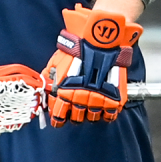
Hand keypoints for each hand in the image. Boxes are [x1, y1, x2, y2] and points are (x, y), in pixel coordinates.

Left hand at [42, 4, 142, 125]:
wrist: (100, 40)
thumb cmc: (77, 48)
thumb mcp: (57, 62)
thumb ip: (50, 77)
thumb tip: (45, 88)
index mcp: (65, 91)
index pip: (59, 112)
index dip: (57, 119)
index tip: (57, 121)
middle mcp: (81, 97)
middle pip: (76, 117)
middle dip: (74, 116)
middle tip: (75, 113)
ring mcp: (99, 98)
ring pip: (92, 117)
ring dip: (89, 114)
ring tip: (89, 108)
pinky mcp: (115, 97)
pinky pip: (110, 114)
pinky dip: (107, 114)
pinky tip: (103, 110)